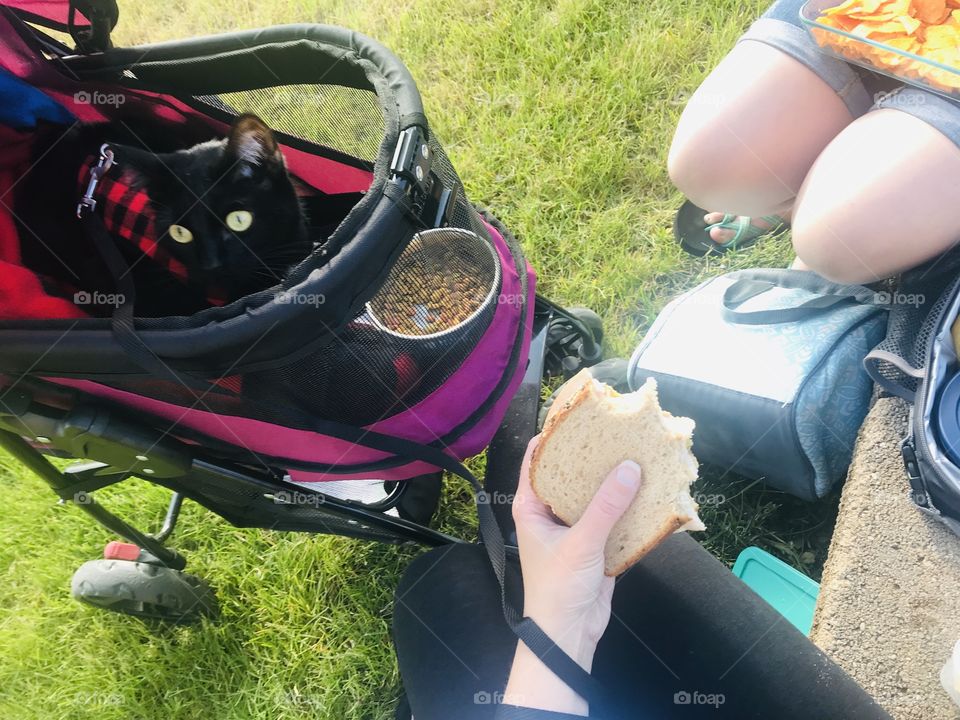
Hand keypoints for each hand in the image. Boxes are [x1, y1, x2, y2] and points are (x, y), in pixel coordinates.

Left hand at [502, 435, 641, 713]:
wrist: (569, 635)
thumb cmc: (558, 588)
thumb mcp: (581, 543)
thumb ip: (605, 506)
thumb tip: (629, 468)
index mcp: (532, 507)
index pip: (537, 460)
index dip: (554, 436)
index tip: (578, 415)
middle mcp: (551, 513)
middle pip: (570, 474)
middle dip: (592, 456)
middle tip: (617, 431)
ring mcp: (575, 528)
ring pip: (594, 495)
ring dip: (613, 481)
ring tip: (638, 453)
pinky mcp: (597, 544)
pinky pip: (613, 517)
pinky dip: (628, 506)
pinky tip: (649, 491)